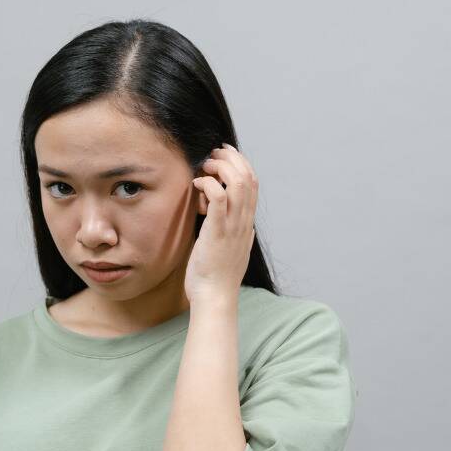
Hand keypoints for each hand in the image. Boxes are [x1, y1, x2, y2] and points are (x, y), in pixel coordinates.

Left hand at [186, 142, 258, 306]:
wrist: (215, 297)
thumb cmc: (218, 276)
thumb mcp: (236, 250)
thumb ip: (242, 234)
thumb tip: (248, 225)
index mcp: (247, 224)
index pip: (253, 184)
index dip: (241, 163)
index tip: (226, 154)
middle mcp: (244, 222)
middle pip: (248, 177)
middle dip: (231, 159)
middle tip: (212, 155)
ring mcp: (232, 226)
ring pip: (237, 182)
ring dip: (220, 167)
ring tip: (205, 167)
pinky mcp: (217, 231)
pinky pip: (218, 197)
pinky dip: (209, 183)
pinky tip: (197, 184)